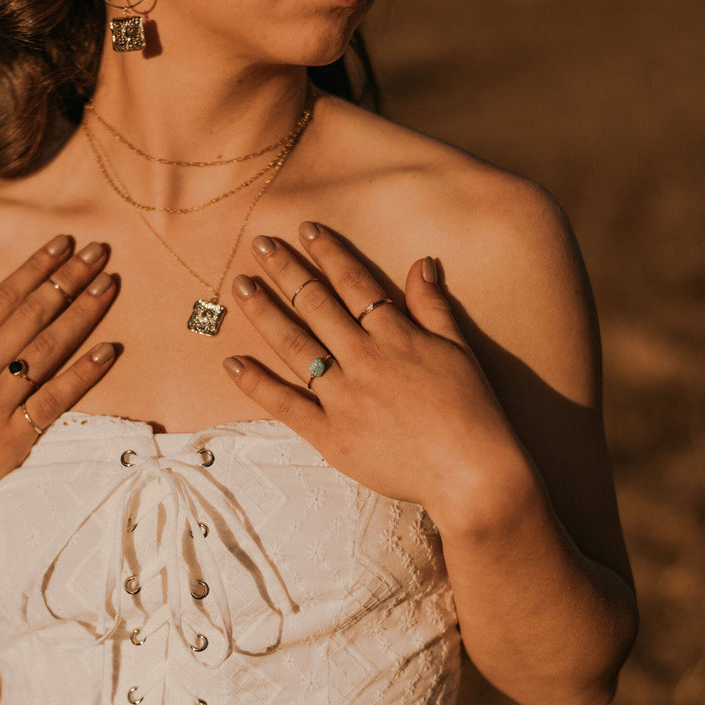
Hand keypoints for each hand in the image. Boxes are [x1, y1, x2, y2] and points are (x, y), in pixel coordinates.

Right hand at [0, 236, 118, 539]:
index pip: (4, 297)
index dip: (36, 267)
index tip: (63, 241)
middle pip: (31, 314)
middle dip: (67, 279)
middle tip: (98, 250)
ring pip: (46, 349)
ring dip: (81, 314)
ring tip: (109, 285)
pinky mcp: (11, 438)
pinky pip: (53, 400)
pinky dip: (82, 374)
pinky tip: (108, 350)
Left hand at [224, 222, 534, 531]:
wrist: (472, 474)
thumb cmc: (473, 412)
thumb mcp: (458, 349)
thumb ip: (433, 305)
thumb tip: (421, 260)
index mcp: (396, 335)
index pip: (354, 283)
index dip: (328, 253)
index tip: (305, 229)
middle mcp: (364, 359)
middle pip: (316, 304)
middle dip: (286, 270)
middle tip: (259, 243)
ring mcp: (343, 397)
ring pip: (295, 345)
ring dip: (265, 312)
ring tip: (240, 285)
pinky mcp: (330, 434)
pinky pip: (285, 404)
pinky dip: (256, 383)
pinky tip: (232, 362)